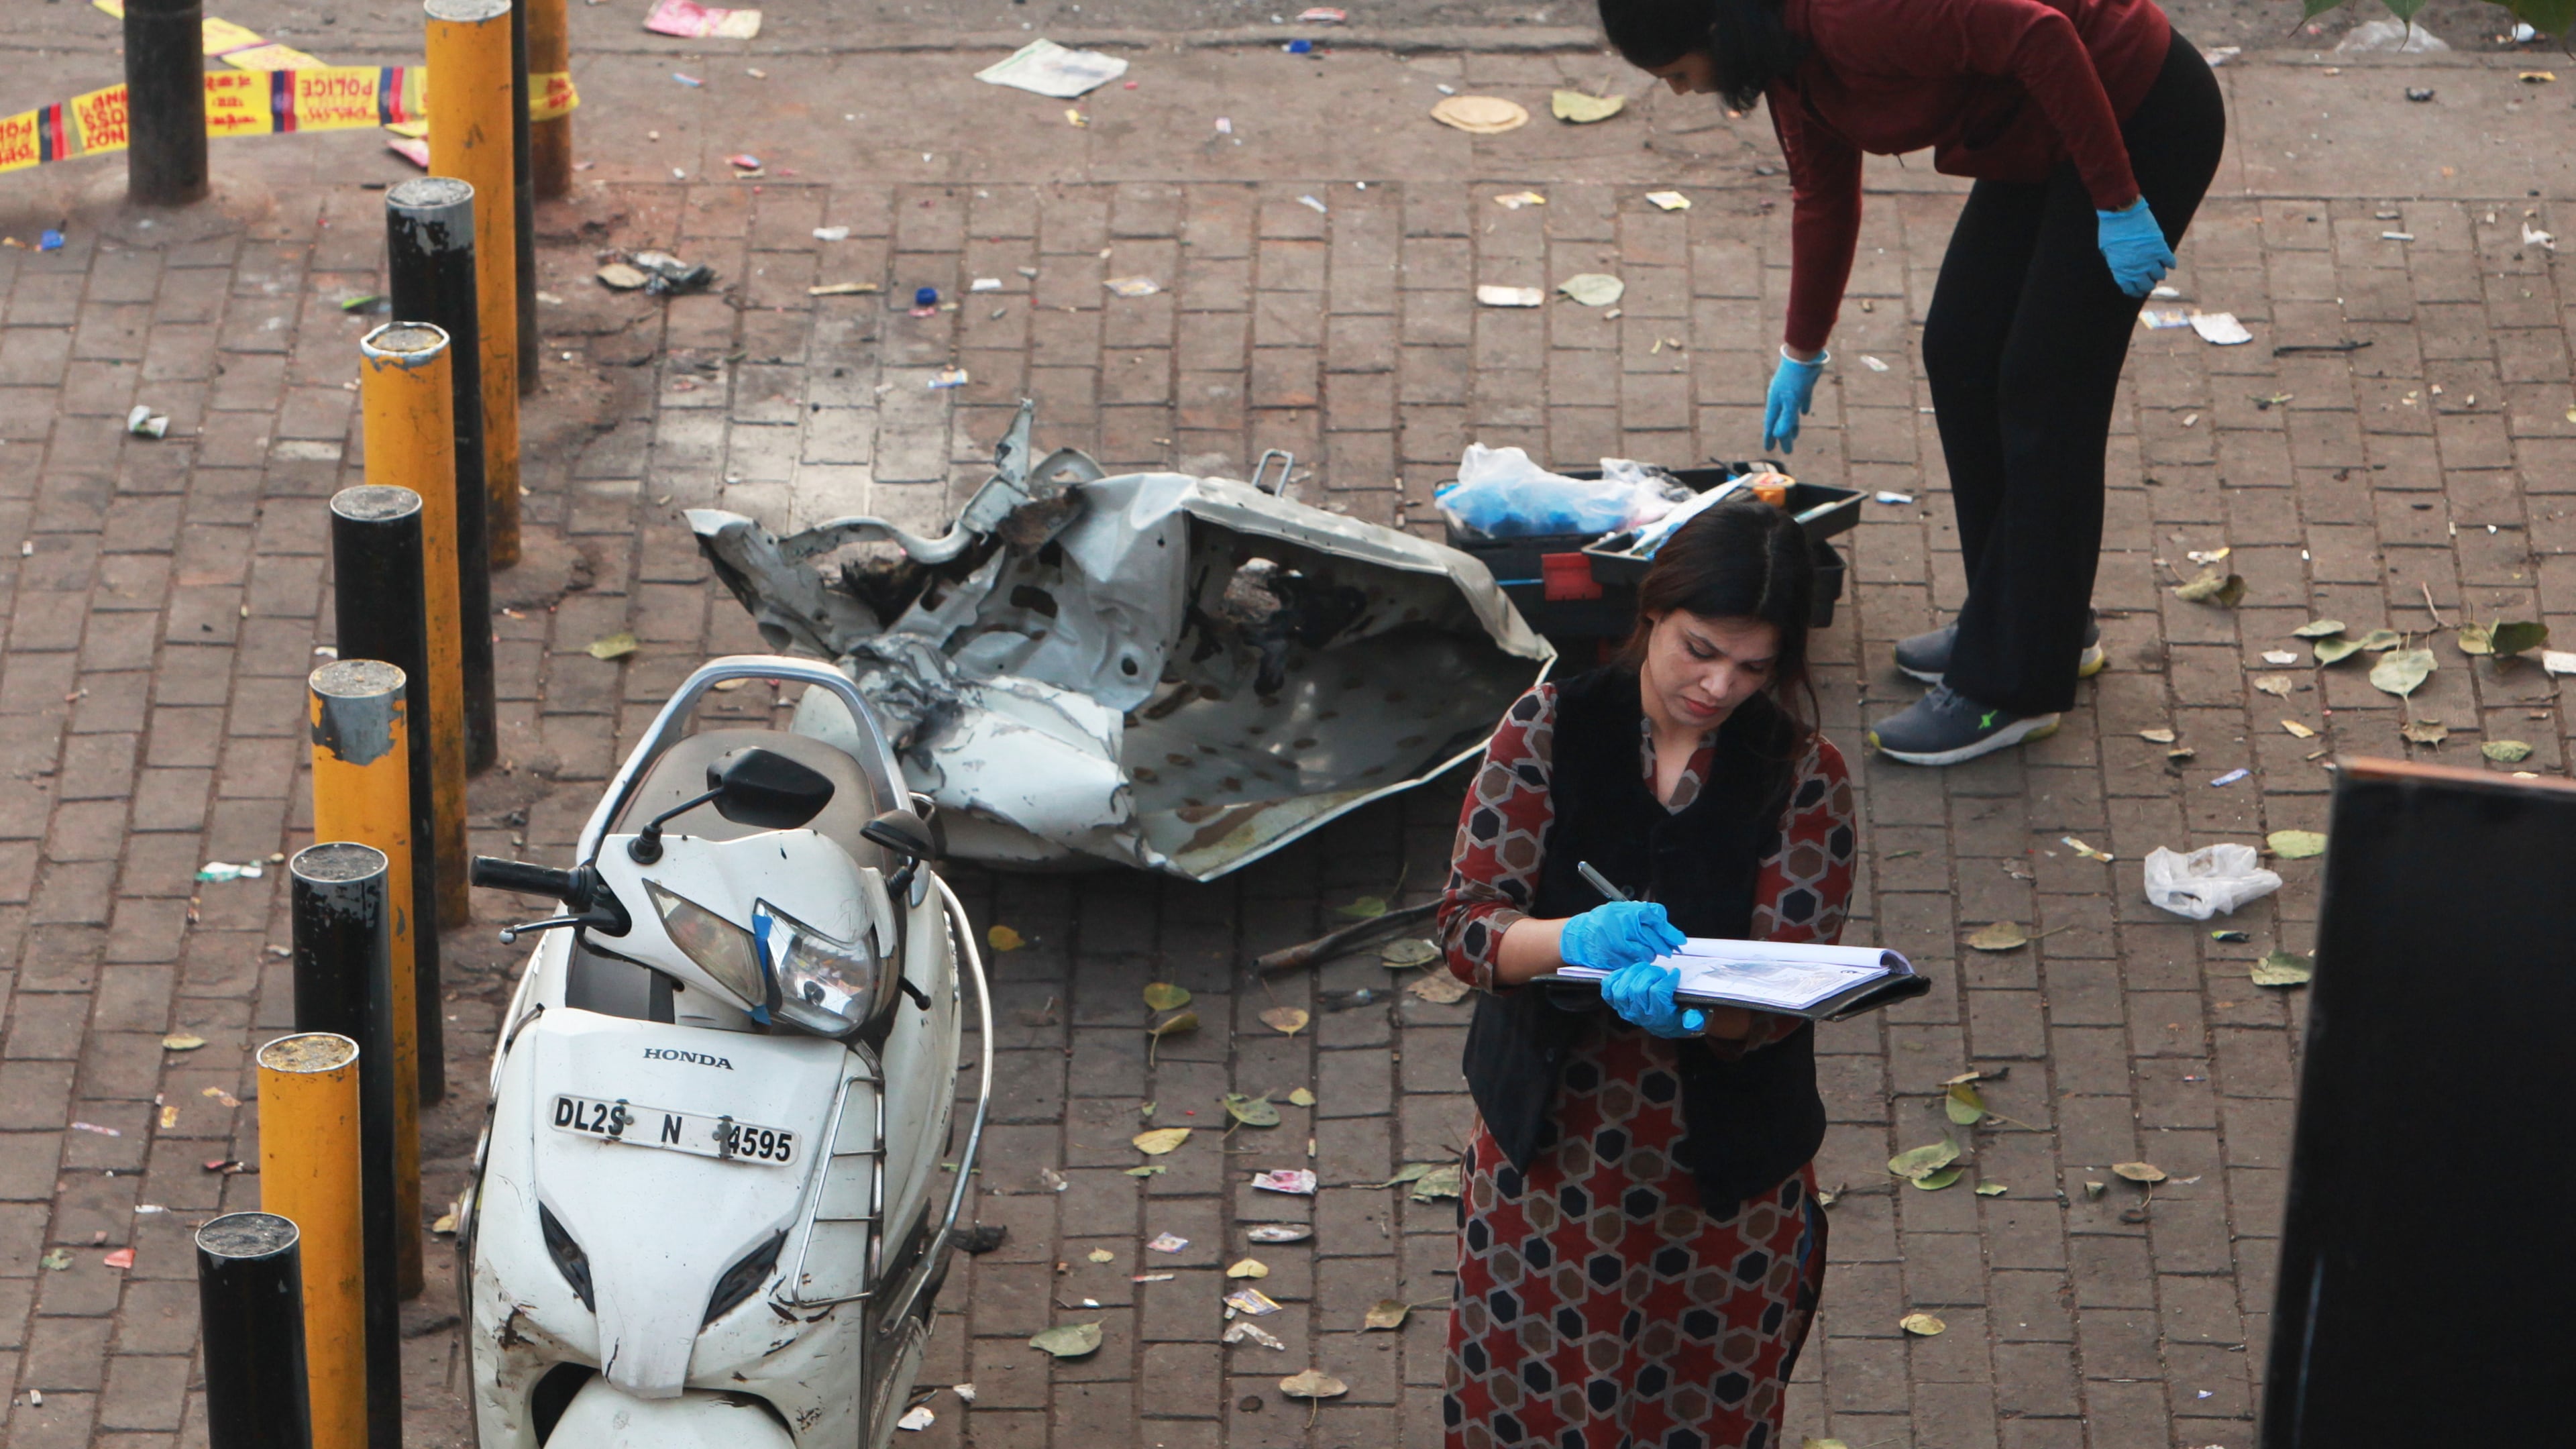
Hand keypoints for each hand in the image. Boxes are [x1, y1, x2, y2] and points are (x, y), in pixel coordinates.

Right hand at [1557, 900, 1684, 972]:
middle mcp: (1625, 927)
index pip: (1657, 921)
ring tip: (1646, 950)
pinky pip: (1636, 963)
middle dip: (1665, 946)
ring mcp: (1621, 944)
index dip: (1670, 932)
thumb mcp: (1622, 909)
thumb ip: (1643, 914)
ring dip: (1651, 954)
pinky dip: (1639, 962)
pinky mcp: (1617, 958)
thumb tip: (1665, 925)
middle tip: (1669, 949)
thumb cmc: (1602, 921)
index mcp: (1629, 912)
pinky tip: (1635, 957)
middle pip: (1655, 939)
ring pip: (1648, 953)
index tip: (1679, 939)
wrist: (1580, 937)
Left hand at [1601, 960, 1696, 1037]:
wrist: (1668, 1024)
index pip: (1657, 993)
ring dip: (1633, 973)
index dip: (1666, 979)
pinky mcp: (1617, 1003)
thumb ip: (1695, 1018)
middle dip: (1650, 974)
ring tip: (1646, 968)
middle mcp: (1640, 1015)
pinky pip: (1608, 990)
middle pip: (1638, 989)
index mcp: (1659, 1017)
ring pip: (1621, 989)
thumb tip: (1692, 1021)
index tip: (1675, 973)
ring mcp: (1626, 1010)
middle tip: (1660, 970)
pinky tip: (1627, 972)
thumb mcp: (1695, 1017)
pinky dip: (1615, 978)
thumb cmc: (1683, 1014)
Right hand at [1763, 349, 1825, 453]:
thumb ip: (1786, 418)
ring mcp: (1791, 392)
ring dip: (1792, 424)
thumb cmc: (1796, 379)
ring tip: (1794, 435)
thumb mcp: (1791, 401)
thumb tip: (1779, 436)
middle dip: (1783, 435)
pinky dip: (1802, 407)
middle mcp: (1781, 399)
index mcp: (1776, 403)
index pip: (1771, 425)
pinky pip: (1801, 401)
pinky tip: (1805, 412)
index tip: (1769, 450)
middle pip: (1781, 421)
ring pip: (1790, 412)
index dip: (1770, 438)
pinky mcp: (1802, 386)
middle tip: (1785, 449)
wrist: (1803, 355)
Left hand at [2095, 197, 2174, 297]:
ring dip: (2159, 274)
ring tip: (2158, 269)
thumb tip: (2124, 269)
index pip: (2130, 289)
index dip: (2136, 291)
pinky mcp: (2160, 248)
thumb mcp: (2107, 251)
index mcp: (2121, 270)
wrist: (2122, 213)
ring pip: (2160, 276)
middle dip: (2149, 284)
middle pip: (2147, 286)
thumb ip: (2116, 262)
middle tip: (2150, 280)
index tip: (2139, 289)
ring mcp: (2149, 259)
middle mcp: (2136, 269)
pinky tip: (2169, 262)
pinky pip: (2170, 262)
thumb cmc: (2110, 229)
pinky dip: (2170, 263)